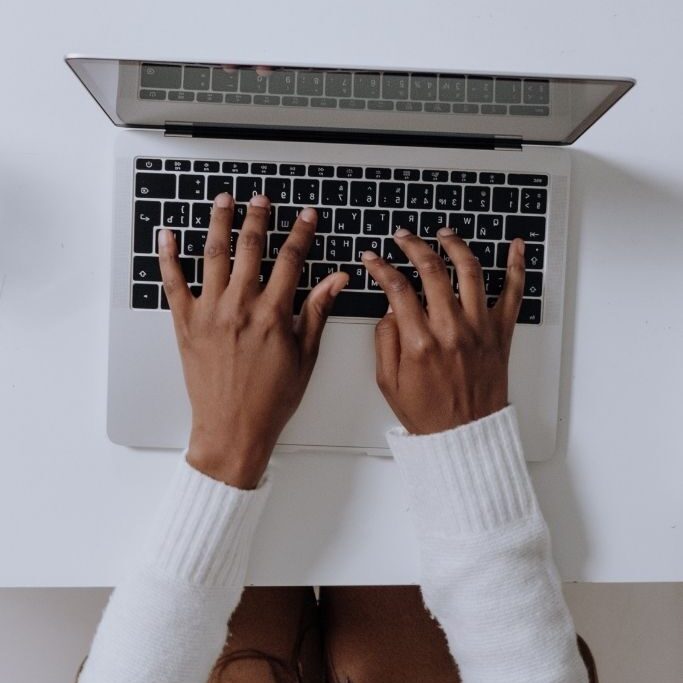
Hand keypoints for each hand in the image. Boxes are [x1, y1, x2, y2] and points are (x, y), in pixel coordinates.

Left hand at [159, 194, 347, 487]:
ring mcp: (209, 312)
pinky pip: (173, 283)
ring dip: (219, 223)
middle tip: (261, 199)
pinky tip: (168, 235)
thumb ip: (317, 311)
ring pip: (213, 255)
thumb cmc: (271, 399)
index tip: (306, 217)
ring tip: (224, 201)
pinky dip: (168, 257)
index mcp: (273, 314)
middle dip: (258, 217)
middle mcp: (240, 306)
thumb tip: (337, 280)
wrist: (233, 429)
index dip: (301, 233)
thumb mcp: (305, 356)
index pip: (291, 259)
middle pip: (250, 247)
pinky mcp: (185, 324)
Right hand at [362, 228, 524, 434]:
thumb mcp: (388, 381)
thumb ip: (385, 340)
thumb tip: (390, 309)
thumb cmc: (428, 412)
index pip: (396, 288)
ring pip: (470, 271)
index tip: (373, 258)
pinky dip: (516, 266)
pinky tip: (515, 245)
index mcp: (420, 343)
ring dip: (456, 245)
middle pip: (432, 270)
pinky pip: (514, 293)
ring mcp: (480, 329)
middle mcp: (451, 330)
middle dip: (413, 245)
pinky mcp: (501, 333)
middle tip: (404, 236)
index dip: (381, 267)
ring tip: (444, 233)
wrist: (465, 436)